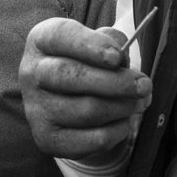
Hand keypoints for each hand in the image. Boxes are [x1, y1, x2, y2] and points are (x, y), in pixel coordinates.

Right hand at [19, 18, 151, 162]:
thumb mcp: (98, 42)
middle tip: (144, 85)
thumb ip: (114, 43)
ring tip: (139, 102)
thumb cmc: (88, 61)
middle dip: (115, 82)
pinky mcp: (47, 138)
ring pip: (86, 111)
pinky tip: (124, 121)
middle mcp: (31, 72)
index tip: (117, 56)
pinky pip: (90, 139)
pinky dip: (116, 131)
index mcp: (42, 40)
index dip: (91, 46)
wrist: (67, 97)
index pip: (61, 37)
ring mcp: (36, 109)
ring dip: (121, 107)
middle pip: (71, 76)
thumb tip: (124, 64)